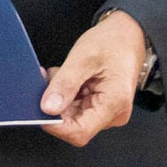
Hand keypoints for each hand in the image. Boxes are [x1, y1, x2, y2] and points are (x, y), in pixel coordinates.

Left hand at [39, 10, 144, 146]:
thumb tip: (48, 108)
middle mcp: (112, 114)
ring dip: (60, 97)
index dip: (56, 125)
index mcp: (113, 105)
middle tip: (48, 79)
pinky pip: (76, 107)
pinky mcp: (100, 105)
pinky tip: (66, 77)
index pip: (80, 132)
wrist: (127, 34)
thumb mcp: (84, 58)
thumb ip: (65, 84)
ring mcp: (107, 111)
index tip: (38, 107)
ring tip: (60, 73)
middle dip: (55, 105)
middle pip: (74, 124)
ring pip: (72, 115)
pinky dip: (66, 93)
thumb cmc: (112, 43)